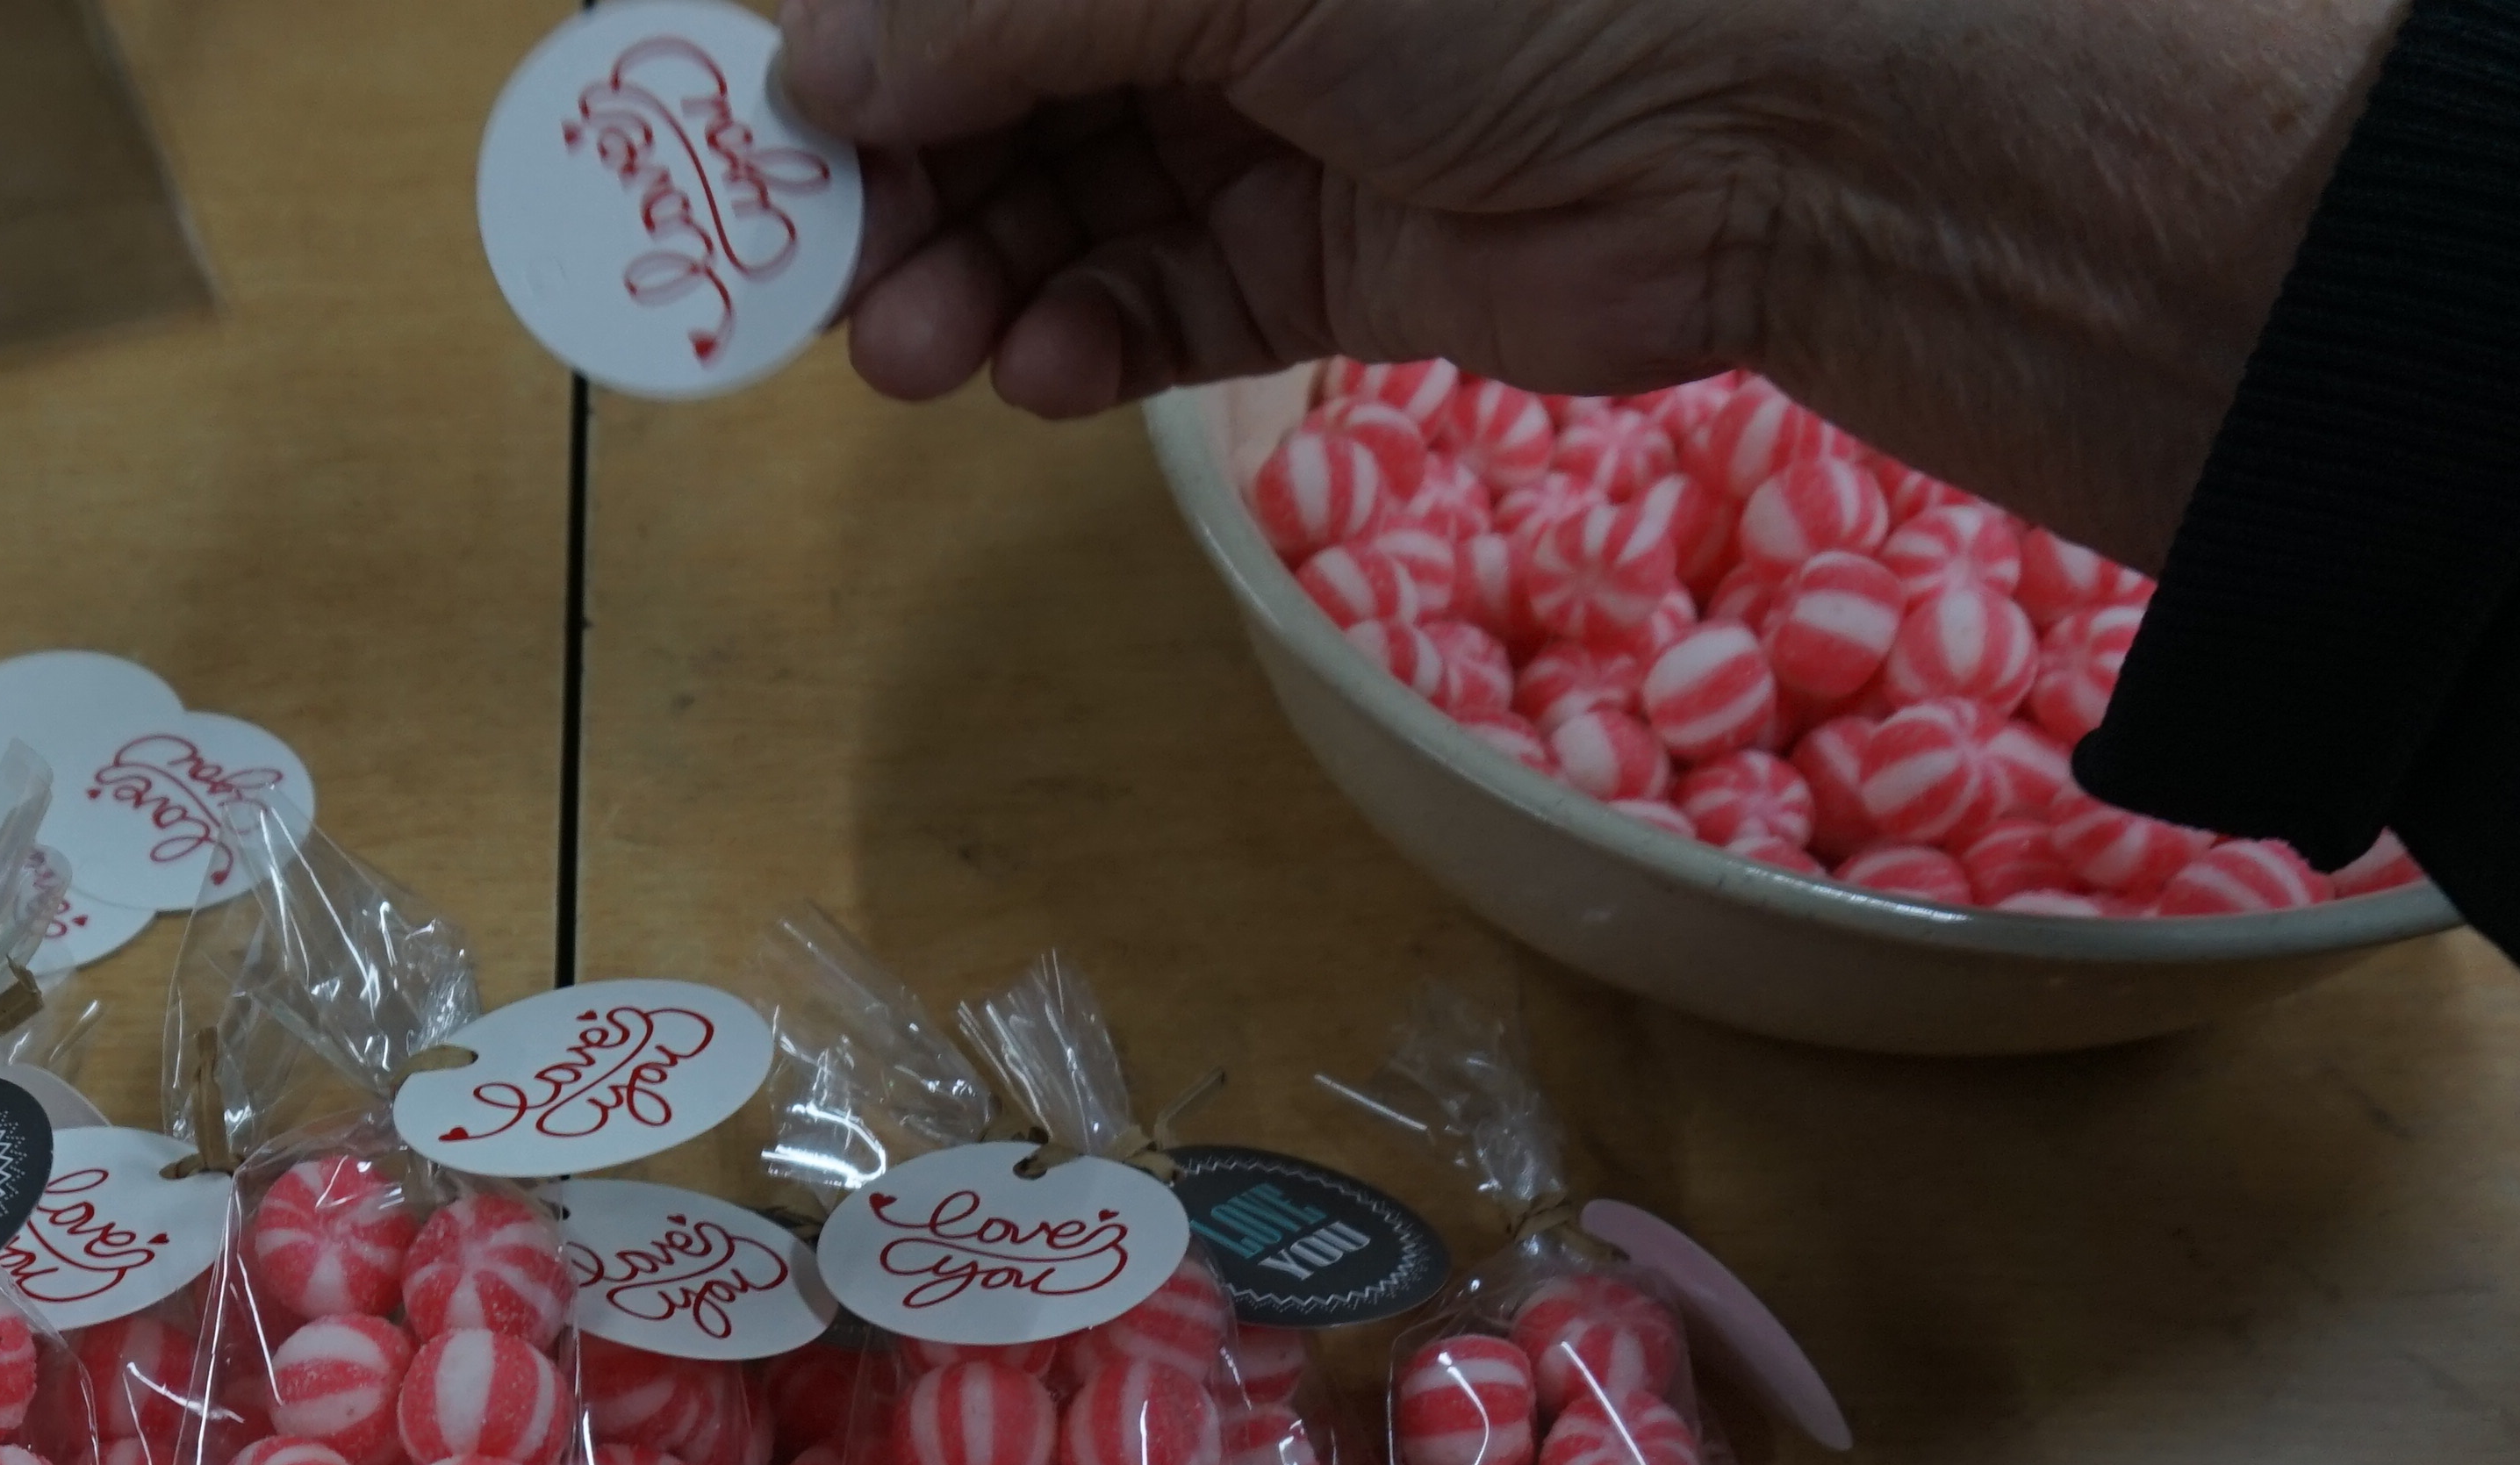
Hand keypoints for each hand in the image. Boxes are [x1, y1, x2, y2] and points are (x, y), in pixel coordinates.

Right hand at [773, 0, 2405, 562]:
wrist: (1770, 114)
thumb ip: (1000, 12)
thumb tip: (808, 75)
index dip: (852, 43)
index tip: (749, 139)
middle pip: (986, 82)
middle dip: (896, 184)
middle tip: (825, 283)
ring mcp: (1263, 112)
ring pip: (1049, 206)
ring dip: (966, 282)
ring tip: (921, 355)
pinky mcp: (1314, 256)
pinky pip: (1147, 304)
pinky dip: (1078, 342)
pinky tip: (1040, 373)